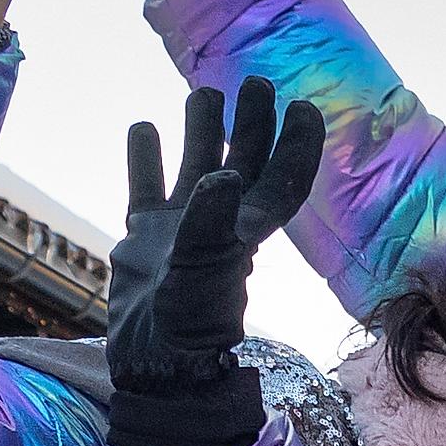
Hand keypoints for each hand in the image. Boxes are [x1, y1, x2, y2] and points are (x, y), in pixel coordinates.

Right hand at [111, 81, 327, 445]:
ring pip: (197, 168)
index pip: (284, 181)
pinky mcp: (144, 240)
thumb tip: (224, 175)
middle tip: (256, 82)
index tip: (303, 106)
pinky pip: (148, 189)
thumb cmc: (187, 326)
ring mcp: (180, 231)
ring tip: (203, 93)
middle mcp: (220, 225)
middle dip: (253, 124)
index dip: (298, 146)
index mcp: (247, 233)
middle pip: (245, 163)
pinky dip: (146, 159)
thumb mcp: (203, 274)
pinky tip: (143, 128)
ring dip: (202, 132)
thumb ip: (211, 224)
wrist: (150, 363)